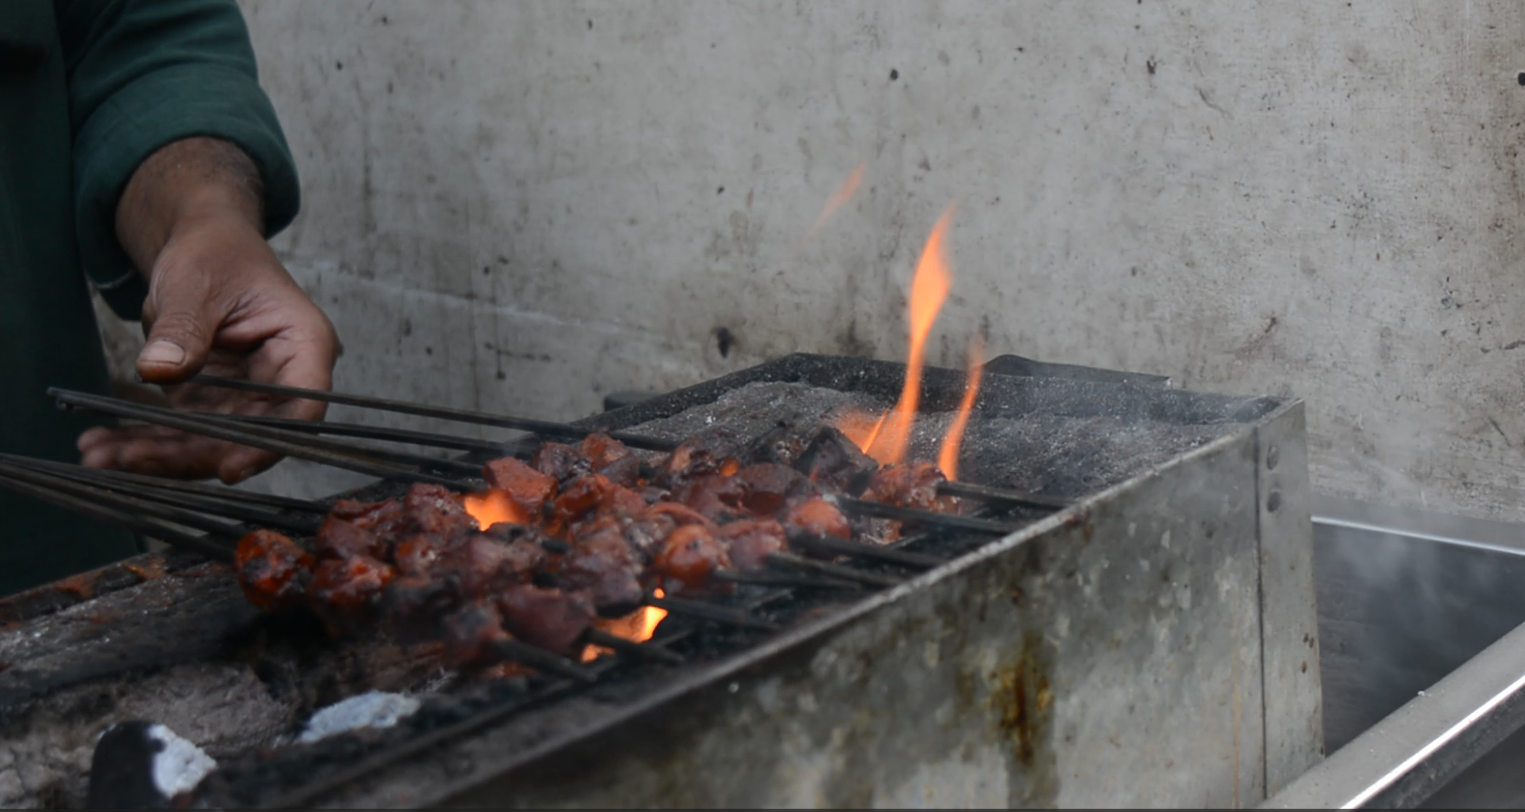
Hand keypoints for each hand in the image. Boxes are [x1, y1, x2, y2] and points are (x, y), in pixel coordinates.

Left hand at [77, 138, 339, 482]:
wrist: (200, 247)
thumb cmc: (216, 253)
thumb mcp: (196, 282)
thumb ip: (183, 328)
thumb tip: (159, 371)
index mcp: (303, 344)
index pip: (302, 406)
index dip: (271, 442)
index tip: (229, 468)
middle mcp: (282, 380)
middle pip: (249, 435)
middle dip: (189, 455)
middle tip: (129, 460)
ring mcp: (248, 397)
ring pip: (212, 442)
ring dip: (156, 456)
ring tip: (98, 455)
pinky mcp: (214, 404)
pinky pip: (183, 433)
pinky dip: (143, 441)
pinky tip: (102, 445)